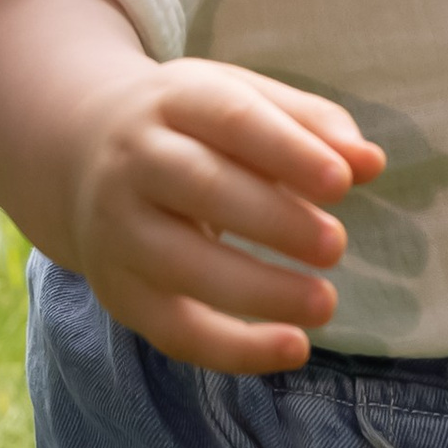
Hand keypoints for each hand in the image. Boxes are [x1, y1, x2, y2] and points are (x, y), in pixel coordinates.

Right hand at [67, 61, 385, 374]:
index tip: (344, 182)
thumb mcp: (239, 98)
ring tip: (325, 303)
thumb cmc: (188, 125)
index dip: (288, 151)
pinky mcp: (119, 291)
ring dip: (259, 290)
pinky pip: (174, 331)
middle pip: (202, 188)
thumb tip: (370, 163)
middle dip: (274, 220)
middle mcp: (134, 161)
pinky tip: (293, 348)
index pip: (231, 118)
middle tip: (337, 244)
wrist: (78, 152)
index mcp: (174, 100)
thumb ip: (309, 124)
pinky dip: (235, 349)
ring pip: (183, 265)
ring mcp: (118, 230)